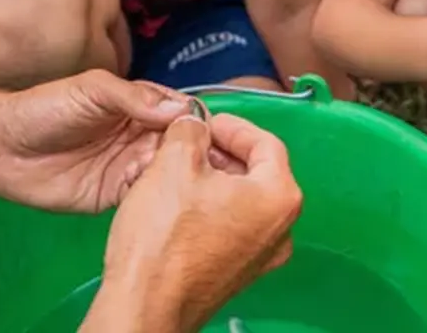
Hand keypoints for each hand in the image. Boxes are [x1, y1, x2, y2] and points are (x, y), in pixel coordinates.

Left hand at [0, 69, 191, 212]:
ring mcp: (129, 166)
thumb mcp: (93, 90)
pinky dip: (153, 196)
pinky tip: (155, 194)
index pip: (183, 113)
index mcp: (141, 106)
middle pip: (182, 145)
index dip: (199, 122)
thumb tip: (180, 111)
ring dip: (175, 175)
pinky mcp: (114, 194)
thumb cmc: (45, 108)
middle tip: (206, 163)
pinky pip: (143, 196)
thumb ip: (135, 97)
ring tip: (180, 178)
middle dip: (195, 153)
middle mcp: (141, 136)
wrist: (0, 147)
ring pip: (167, 172)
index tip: (214, 134)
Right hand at [87, 113, 301, 331]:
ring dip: (214, 180)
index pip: (266, 142)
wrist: (144, 306)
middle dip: (222, 152)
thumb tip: (193, 122)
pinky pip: (234, 227)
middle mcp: (282, 229)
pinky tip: (180, 206)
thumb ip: (190, 130)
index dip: (231, 125)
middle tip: (188, 143)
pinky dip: (212, 209)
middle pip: (258, 171)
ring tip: (178, 172)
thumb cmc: (164, 239)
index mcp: (280, 196)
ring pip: (244, 200)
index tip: (203, 121)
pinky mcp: (240, 274)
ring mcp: (263, 256)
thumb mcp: (174, 163)